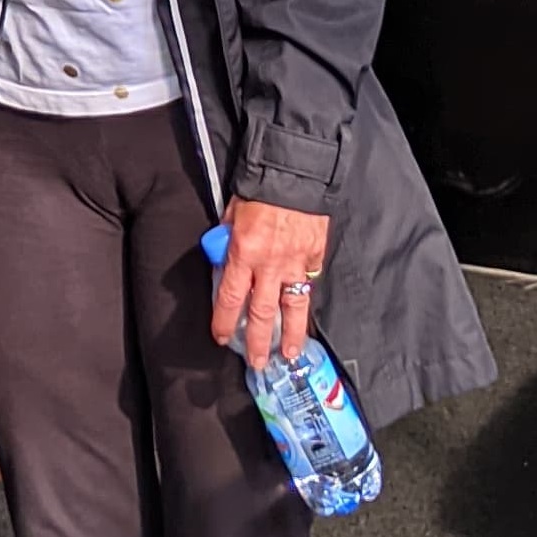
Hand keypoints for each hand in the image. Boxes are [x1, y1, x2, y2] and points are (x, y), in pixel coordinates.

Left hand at [210, 199, 331, 368]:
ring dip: (289, 335)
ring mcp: (296, 264)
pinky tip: (303, 317)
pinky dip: (306, 301)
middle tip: (256, 363)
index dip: (224, 321)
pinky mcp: (315, 258)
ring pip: (292, 308)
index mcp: (243, 253)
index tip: (221, 338)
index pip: (230, 298)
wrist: (294, 173)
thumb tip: (222, 258)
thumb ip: (227, 240)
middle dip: (257, 341)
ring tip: (288, 355)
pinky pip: (309, 284)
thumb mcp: (232, 214)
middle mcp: (269, 265)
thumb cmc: (258, 189)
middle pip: (261, 313)